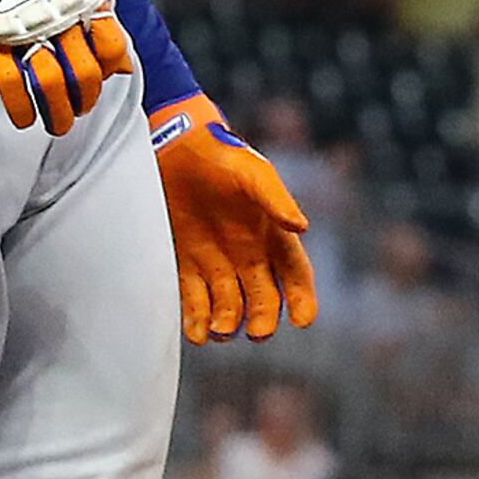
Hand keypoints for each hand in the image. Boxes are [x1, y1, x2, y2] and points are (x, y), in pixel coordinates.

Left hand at [151, 94, 317, 340]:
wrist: (176, 145)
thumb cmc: (222, 155)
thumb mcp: (253, 173)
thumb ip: (276, 199)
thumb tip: (302, 227)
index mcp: (272, 235)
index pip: (295, 275)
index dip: (303, 299)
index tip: (303, 321)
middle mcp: (249, 253)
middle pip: (264, 299)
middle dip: (263, 320)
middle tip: (257, 333)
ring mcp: (217, 261)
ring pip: (230, 305)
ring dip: (229, 324)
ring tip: (221, 332)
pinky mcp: (187, 262)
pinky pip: (195, 299)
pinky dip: (197, 318)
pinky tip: (198, 333)